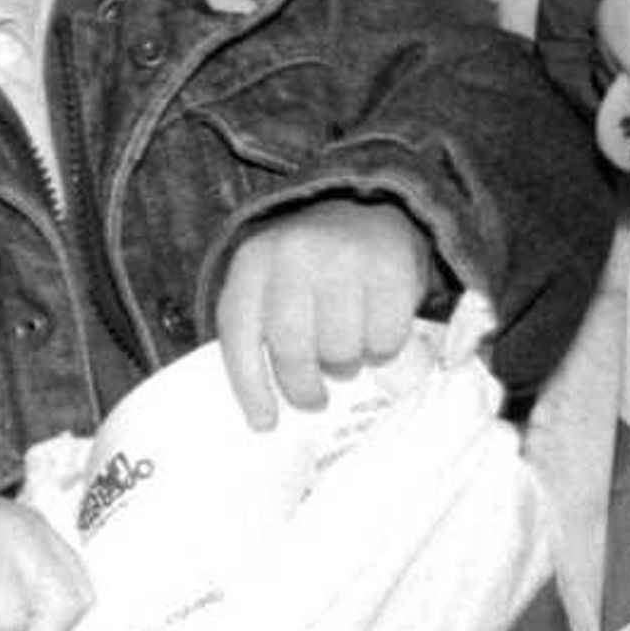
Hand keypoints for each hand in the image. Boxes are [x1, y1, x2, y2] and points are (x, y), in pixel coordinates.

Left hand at [213, 199, 435, 429]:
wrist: (366, 208)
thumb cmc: (311, 267)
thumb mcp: (270, 282)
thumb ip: (261, 328)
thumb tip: (265, 413)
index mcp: (253, 261)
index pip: (240, 334)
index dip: (250, 386)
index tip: (265, 422)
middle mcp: (294, 253)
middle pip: (292, 348)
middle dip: (303, 386)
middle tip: (314, 398)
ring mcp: (344, 258)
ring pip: (340, 350)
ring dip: (345, 364)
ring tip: (346, 353)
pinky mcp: (390, 268)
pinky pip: (384, 339)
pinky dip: (382, 349)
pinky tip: (375, 333)